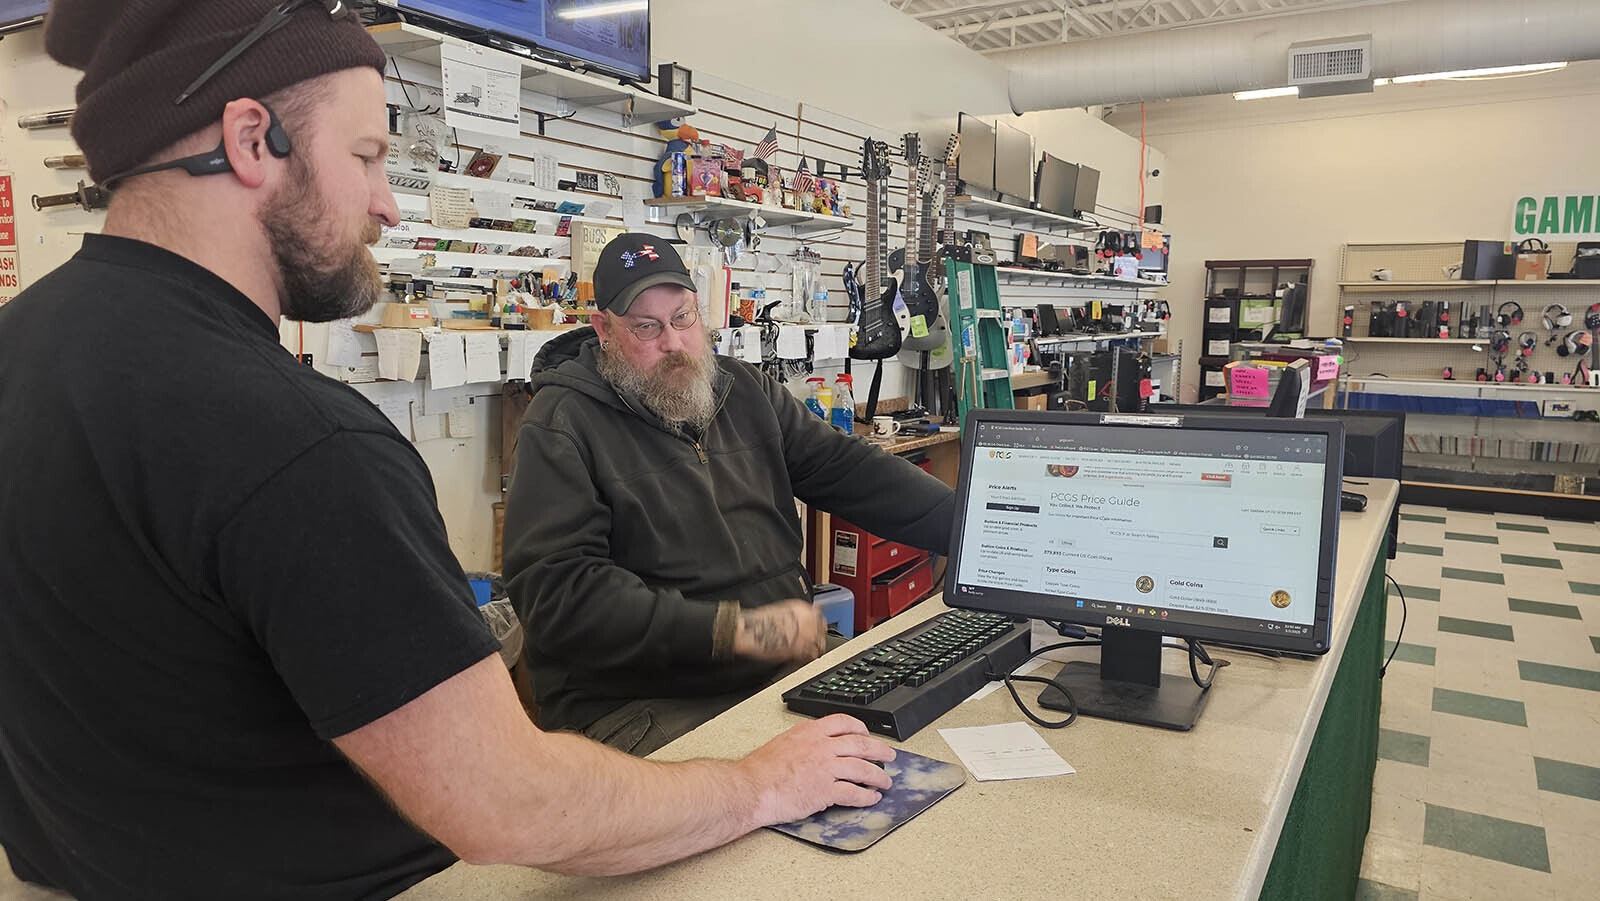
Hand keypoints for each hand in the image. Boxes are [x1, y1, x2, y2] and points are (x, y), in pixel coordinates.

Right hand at [733, 599, 826, 663]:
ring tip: (805, 653)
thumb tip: (805, 621)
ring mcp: (805, 634)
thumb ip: (798, 615)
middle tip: (811, 645)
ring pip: (819, 645)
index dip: (817, 627)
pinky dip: (807, 658)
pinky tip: (800, 657)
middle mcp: (808, 620)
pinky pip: (811, 656)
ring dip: (813, 649)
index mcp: (803, 608)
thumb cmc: (760, 620)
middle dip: (817, 639)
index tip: (815, 632)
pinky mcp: (800, 648)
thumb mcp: (783, 609)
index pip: (820, 618)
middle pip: (822, 632)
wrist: (751, 630)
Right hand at [737, 714, 895, 825]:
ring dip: (878, 776)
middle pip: (860, 744)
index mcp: (810, 732)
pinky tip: (872, 798)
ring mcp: (826, 768)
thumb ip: (802, 743)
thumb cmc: (759, 770)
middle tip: (889, 756)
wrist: (751, 787)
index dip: (860, 727)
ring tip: (886, 781)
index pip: (843, 722)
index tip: (866, 733)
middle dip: (879, 750)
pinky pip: (854, 793)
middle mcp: (821, 746)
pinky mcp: (826, 790)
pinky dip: (866, 797)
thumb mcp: (783, 743)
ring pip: (862, 769)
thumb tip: (812, 750)